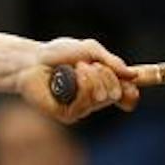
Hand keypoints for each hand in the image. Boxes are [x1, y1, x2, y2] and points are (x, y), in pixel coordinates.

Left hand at [22, 37, 138, 122]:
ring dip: (92, 77)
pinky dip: (82, 84)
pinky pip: (85, 103)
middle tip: (88, 64)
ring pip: (102, 97)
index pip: (126, 97)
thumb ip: (111, 61)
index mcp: (102, 86)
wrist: (32, 61)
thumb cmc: (57, 54)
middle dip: (106, 74)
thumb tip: (132, 75)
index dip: (131, 91)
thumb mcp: (89, 49)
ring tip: (77, 67)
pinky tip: (72, 76)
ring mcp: (81, 109)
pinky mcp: (67, 115)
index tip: (131, 80)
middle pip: (116, 94)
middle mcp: (93, 101)